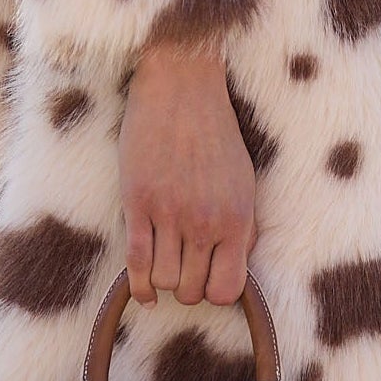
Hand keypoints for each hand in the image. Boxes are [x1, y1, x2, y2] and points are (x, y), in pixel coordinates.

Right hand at [119, 43, 254, 307]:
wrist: (180, 87)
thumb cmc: (214, 133)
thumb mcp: (243, 180)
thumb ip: (244, 227)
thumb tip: (237, 268)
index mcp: (238, 217)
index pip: (227, 289)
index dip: (215, 293)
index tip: (208, 280)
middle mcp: (205, 221)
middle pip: (192, 291)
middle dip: (187, 288)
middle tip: (183, 270)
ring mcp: (169, 214)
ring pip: (164, 282)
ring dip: (163, 282)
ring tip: (165, 265)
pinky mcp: (137, 203)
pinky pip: (136, 264)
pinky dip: (139, 286)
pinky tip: (143, 290)